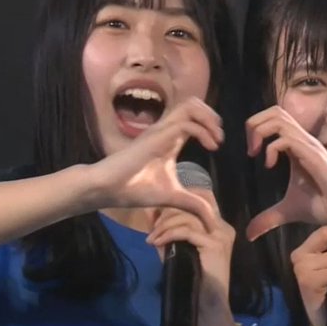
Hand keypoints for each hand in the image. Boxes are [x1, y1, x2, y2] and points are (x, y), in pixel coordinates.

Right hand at [92, 97, 223, 231]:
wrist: (107, 189)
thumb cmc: (135, 189)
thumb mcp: (173, 198)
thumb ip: (194, 205)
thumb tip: (213, 223)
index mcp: (170, 137)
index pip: (192, 114)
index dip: (210, 123)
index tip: (217, 145)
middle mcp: (166, 129)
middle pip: (192, 102)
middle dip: (211, 115)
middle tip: (218, 137)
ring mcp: (160, 130)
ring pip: (189, 105)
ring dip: (208, 119)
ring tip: (215, 139)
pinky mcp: (156, 137)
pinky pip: (185, 124)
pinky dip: (202, 131)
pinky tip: (210, 147)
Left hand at [146, 187, 235, 305]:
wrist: (207, 302)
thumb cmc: (193, 279)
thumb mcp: (179, 250)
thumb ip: (170, 234)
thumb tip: (151, 218)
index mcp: (219, 227)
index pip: (199, 202)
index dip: (177, 203)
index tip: (157, 216)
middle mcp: (223, 227)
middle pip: (192, 206)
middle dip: (167, 213)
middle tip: (151, 228)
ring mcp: (221, 234)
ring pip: (187, 217)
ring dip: (164, 225)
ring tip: (151, 238)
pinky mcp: (215, 244)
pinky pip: (186, 231)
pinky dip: (168, 234)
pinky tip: (156, 242)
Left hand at [244, 106, 326, 239]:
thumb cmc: (326, 206)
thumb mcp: (288, 211)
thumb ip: (268, 218)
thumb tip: (249, 234)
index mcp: (296, 147)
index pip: (274, 118)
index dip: (256, 129)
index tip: (250, 154)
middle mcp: (303, 141)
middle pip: (274, 110)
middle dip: (254, 124)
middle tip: (250, 150)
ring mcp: (309, 146)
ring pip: (278, 118)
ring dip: (260, 132)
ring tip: (256, 155)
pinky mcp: (314, 156)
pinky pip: (286, 139)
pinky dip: (271, 149)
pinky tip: (269, 166)